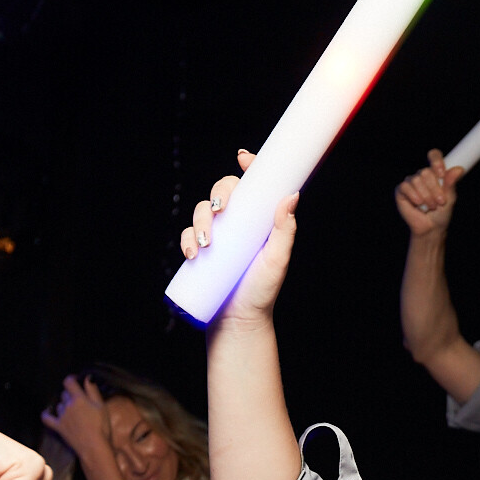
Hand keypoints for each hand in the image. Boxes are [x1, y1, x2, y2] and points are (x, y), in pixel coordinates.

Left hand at [41, 375, 112, 454]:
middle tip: (79, 399)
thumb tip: (87, 377)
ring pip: (59, 405)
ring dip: (64, 404)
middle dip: (70, 393)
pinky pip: (47, 418)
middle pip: (64, 393)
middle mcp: (67, 405)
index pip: (69, 381)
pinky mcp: (58, 427)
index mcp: (79, 398)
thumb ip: (93, 390)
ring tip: (72, 410)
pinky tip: (48, 412)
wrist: (94, 446)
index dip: (72, 378)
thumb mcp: (101, 406)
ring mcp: (61, 416)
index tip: (76, 380)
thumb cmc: (101, 427)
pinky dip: (47, 414)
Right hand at [181, 149, 299, 325]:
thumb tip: (291, 195)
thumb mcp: (277, 259)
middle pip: (224, 190)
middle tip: (222, 209)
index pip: (254, 186)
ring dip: (201, 219)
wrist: (238, 321)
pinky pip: (188, 234)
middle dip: (219, 193)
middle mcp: (238, 222)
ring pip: (203, 209)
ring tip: (206, 244)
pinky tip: (192, 253)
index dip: (249, 167)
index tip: (244, 159)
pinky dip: (187, 238)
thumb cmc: (261, 290)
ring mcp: (218, 234)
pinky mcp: (200, 249)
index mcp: (259, 219)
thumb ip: (285, 230)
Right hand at [393, 149, 465, 236]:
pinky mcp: (401, 190)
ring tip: (430, 206)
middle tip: (439, 202)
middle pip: (426, 172)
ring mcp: (411, 182)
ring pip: (417, 180)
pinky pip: (406, 187)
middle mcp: (422, 175)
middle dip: (434, 189)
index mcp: (435, 173)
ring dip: (426, 196)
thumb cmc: (441, 213)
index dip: (436, 161)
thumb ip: (451, 183)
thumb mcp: (450, 198)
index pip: (434, 156)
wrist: (431, 228)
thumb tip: (458, 169)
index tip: (441, 173)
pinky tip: (418, 204)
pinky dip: (414, 196)